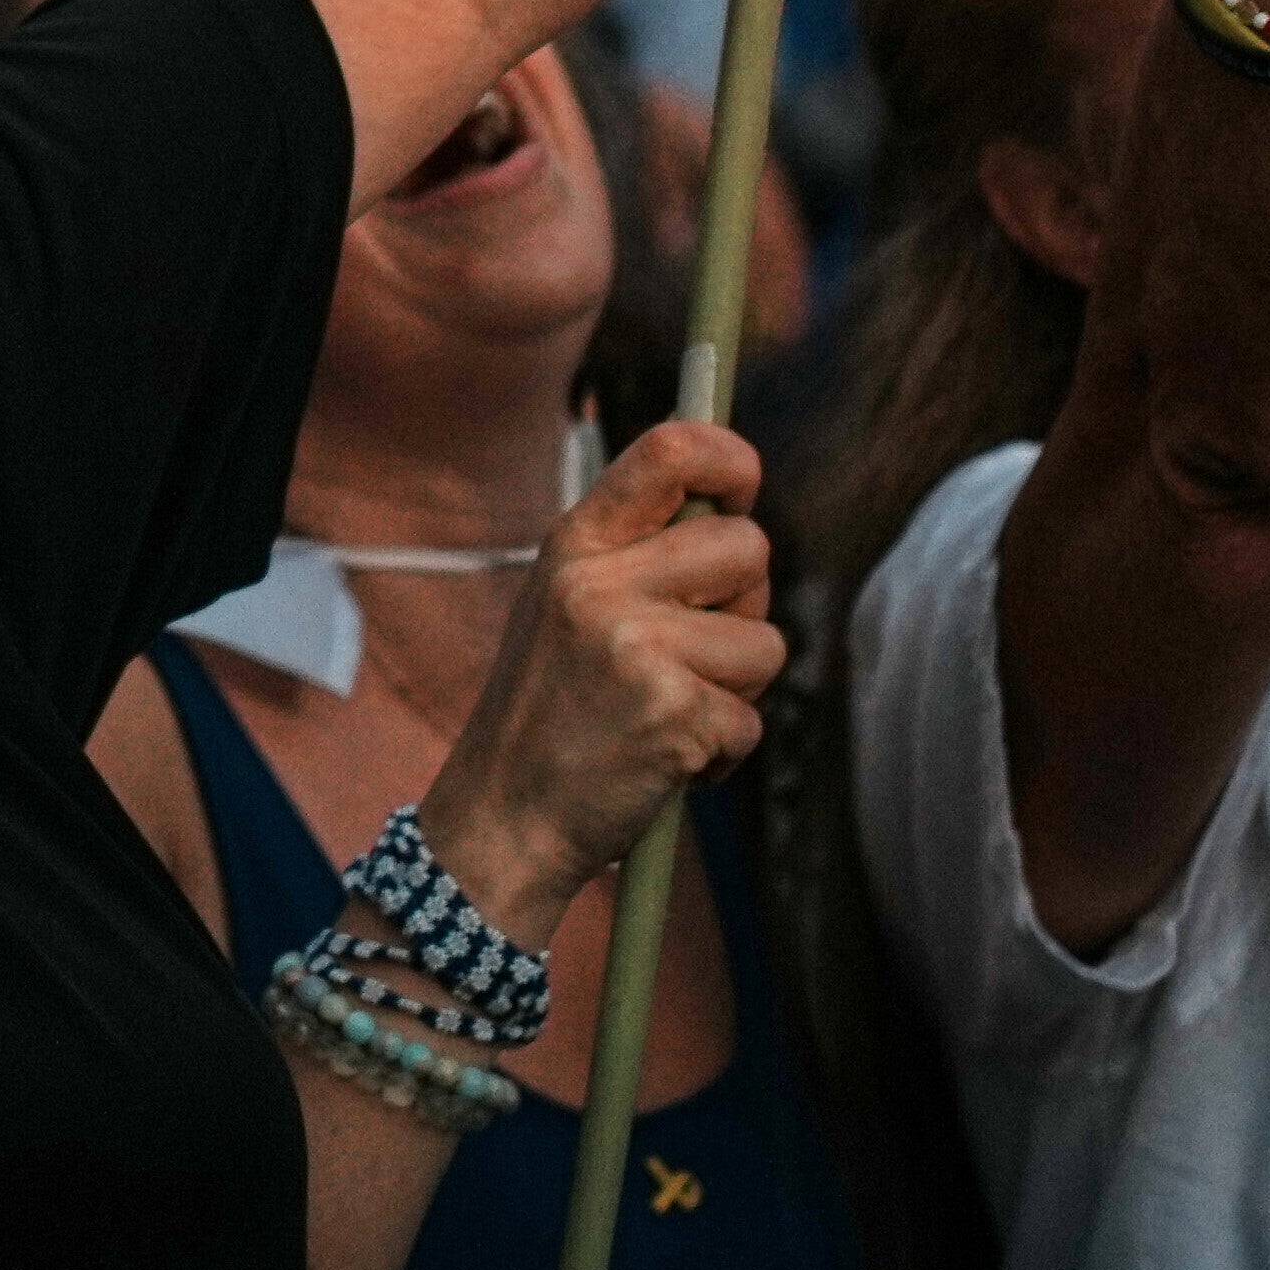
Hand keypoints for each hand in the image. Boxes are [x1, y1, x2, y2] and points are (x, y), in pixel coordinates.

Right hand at [428, 419, 778, 915]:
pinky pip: (751, 720)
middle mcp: (600, 585)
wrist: (503, 819)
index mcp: (575, 546)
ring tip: (668, 711)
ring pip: (766, 642)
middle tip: (691, 649)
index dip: (730, 457)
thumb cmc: (548, 712)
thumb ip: (634, 554)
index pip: (670, 450)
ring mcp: (637, 649)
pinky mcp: (673, 716)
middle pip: (749, 548)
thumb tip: (734, 513)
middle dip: (744, 603)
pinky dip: (722, 752)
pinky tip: (665, 761)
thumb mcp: (563, 605)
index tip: (743, 486)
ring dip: (735, 688)